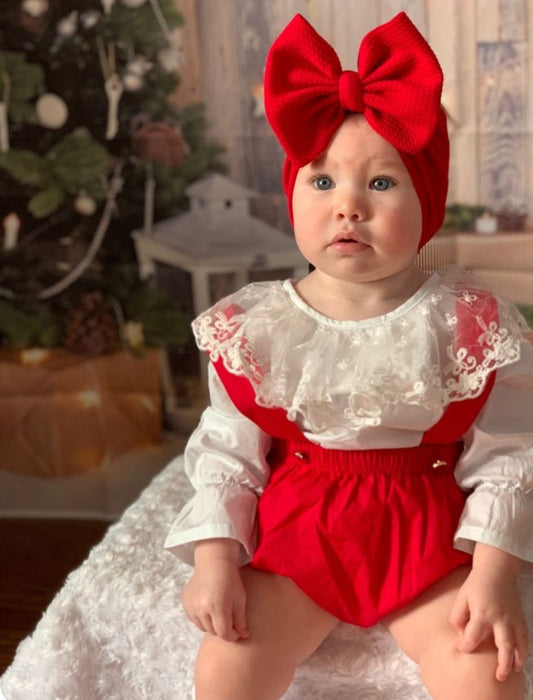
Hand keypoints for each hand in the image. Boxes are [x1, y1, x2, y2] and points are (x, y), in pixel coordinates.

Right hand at [182, 539, 249, 641]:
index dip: (232, 635)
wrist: (214, 563)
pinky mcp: (185, 603)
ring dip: (211, 625)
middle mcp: (201, 608)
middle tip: (229, 621)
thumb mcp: (240, 598)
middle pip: (213, 631)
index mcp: (217, 606)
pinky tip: (208, 607)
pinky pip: (194, 619)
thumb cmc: (230, 579)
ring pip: (202, 627)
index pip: (223, 633)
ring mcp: (191, 606)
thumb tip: (244, 636)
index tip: (237, 632)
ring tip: (218, 613)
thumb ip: (241, 619)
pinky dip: (201, 618)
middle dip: (222, 629)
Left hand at [449, 546, 528, 681]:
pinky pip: (525, 637)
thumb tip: (461, 634)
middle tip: (498, 677)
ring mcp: (513, 619)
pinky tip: (520, 659)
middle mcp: (500, 618)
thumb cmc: (476, 584)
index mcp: (482, 613)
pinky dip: (524, 650)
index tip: (462, 648)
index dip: (466, 645)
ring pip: (519, 644)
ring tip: (511, 672)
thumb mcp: (461, 597)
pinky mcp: (520, 617)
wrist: (497, 570)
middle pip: (504, 646)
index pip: (473, 636)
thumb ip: (457, 617)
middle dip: (502, 664)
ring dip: (516, 660)